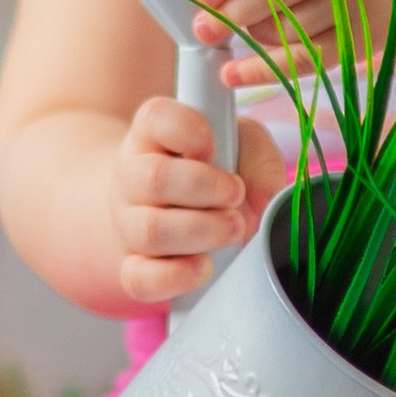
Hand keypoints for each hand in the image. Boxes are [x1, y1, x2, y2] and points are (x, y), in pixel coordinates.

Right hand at [107, 94, 293, 301]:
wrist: (169, 208)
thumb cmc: (211, 169)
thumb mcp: (241, 145)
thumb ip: (259, 158)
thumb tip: (267, 197)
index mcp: (153, 134)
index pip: (156, 118)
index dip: (190, 132)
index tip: (215, 146)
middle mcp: (132, 175)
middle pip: (154, 179)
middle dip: (207, 189)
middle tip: (237, 195)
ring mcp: (128, 222)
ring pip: (149, 231)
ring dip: (202, 231)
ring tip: (233, 228)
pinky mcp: (132, 264)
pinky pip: (138, 278)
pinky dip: (176, 276)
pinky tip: (204, 267)